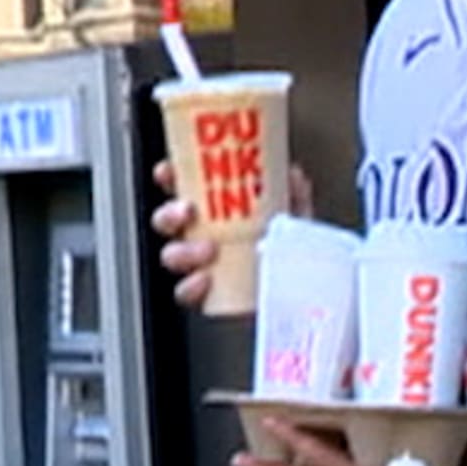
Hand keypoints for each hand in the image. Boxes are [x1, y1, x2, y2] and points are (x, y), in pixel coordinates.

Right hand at [152, 161, 313, 309]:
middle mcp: (199, 233)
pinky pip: (185, 291)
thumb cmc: (288, 245)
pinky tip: (206, 279)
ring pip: (171, 255)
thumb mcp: (295, 214)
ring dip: (183, 250)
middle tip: (188, 211)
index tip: (168, 171)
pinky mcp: (205, 294)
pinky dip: (191, 286)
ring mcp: (199, 264)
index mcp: (213, 207)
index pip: (181, 186)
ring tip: (209, 249)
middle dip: (170, 214)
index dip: (168, 177)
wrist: (300, 287)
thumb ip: (293, 194)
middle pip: (166, 220)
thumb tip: (293, 176)